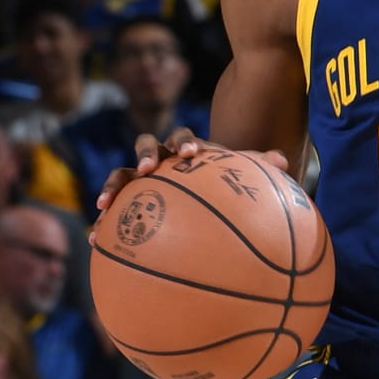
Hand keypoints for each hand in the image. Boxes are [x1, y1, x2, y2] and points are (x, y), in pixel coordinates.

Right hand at [92, 130, 289, 222]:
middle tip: (147, 168)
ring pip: (122, 176)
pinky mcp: (129, 205)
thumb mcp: (239, 179)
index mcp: (185, 149)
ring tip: (104, 204)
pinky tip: (95, 242)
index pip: (182, 137)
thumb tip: (283, 160)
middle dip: (145, 155)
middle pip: (146, 146)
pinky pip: (114, 213)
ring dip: (113, 186)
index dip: (184, 142)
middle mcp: (160, 160)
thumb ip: (257, 168)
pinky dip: (104, 224)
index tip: (190, 153)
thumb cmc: (222, 187)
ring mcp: (141, 182)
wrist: (200, 199)